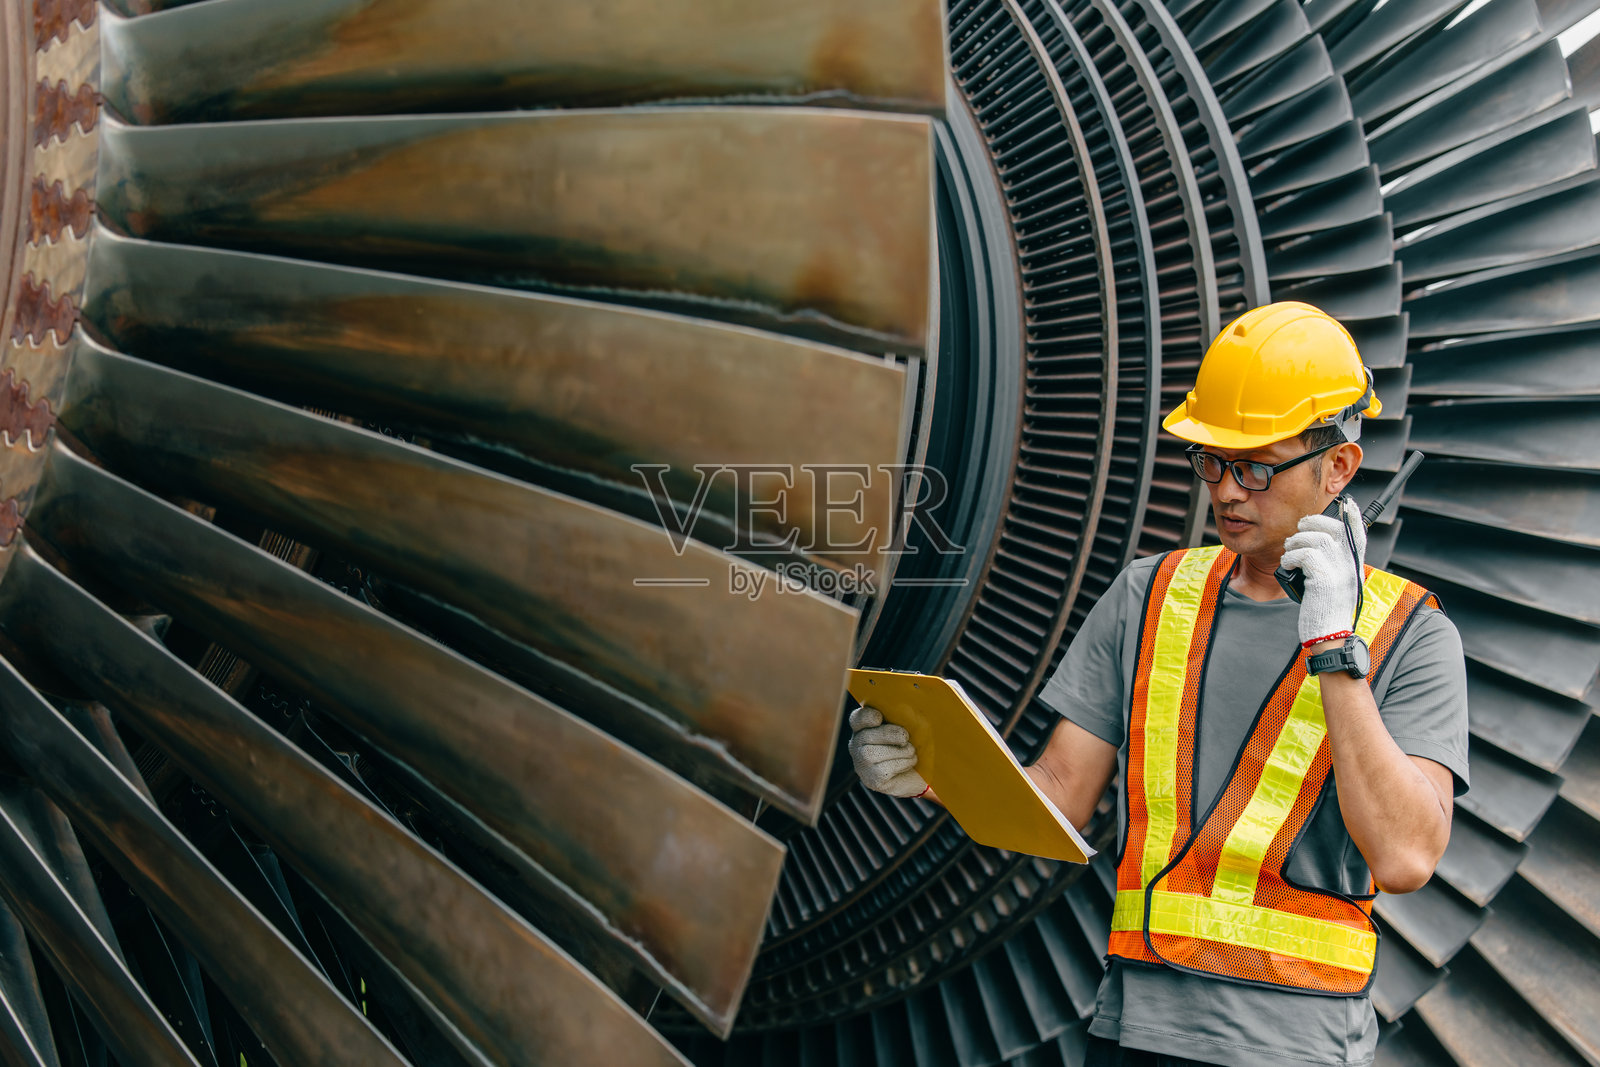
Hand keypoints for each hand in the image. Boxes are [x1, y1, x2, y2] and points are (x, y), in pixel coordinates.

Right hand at [847, 705, 927, 797]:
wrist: (918, 773)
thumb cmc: (910, 743)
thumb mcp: (908, 725)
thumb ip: (903, 715)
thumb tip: (904, 708)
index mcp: (864, 727)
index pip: (857, 718)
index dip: (866, 717)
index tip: (880, 717)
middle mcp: (857, 745)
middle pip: (865, 737)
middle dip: (888, 734)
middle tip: (905, 737)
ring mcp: (862, 764)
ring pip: (872, 754)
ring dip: (899, 751)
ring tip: (911, 751)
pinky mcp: (872, 780)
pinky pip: (885, 769)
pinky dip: (903, 764)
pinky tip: (909, 762)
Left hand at [1280, 495, 1365, 646]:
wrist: (1330, 636)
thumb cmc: (1327, 610)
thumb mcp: (1335, 583)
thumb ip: (1332, 564)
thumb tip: (1316, 543)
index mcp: (1354, 565)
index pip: (1359, 534)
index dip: (1353, 517)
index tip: (1349, 503)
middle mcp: (1350, 566)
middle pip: (1335, 529)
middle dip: (1312, 524)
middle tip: (1298, 533)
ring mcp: (1339, 572)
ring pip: (1316, 539)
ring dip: (1295, 543)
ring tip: (1289, 554)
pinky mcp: (1324, 580)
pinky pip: (1305, 555)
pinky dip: (1291, 557)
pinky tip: (1287, 565)